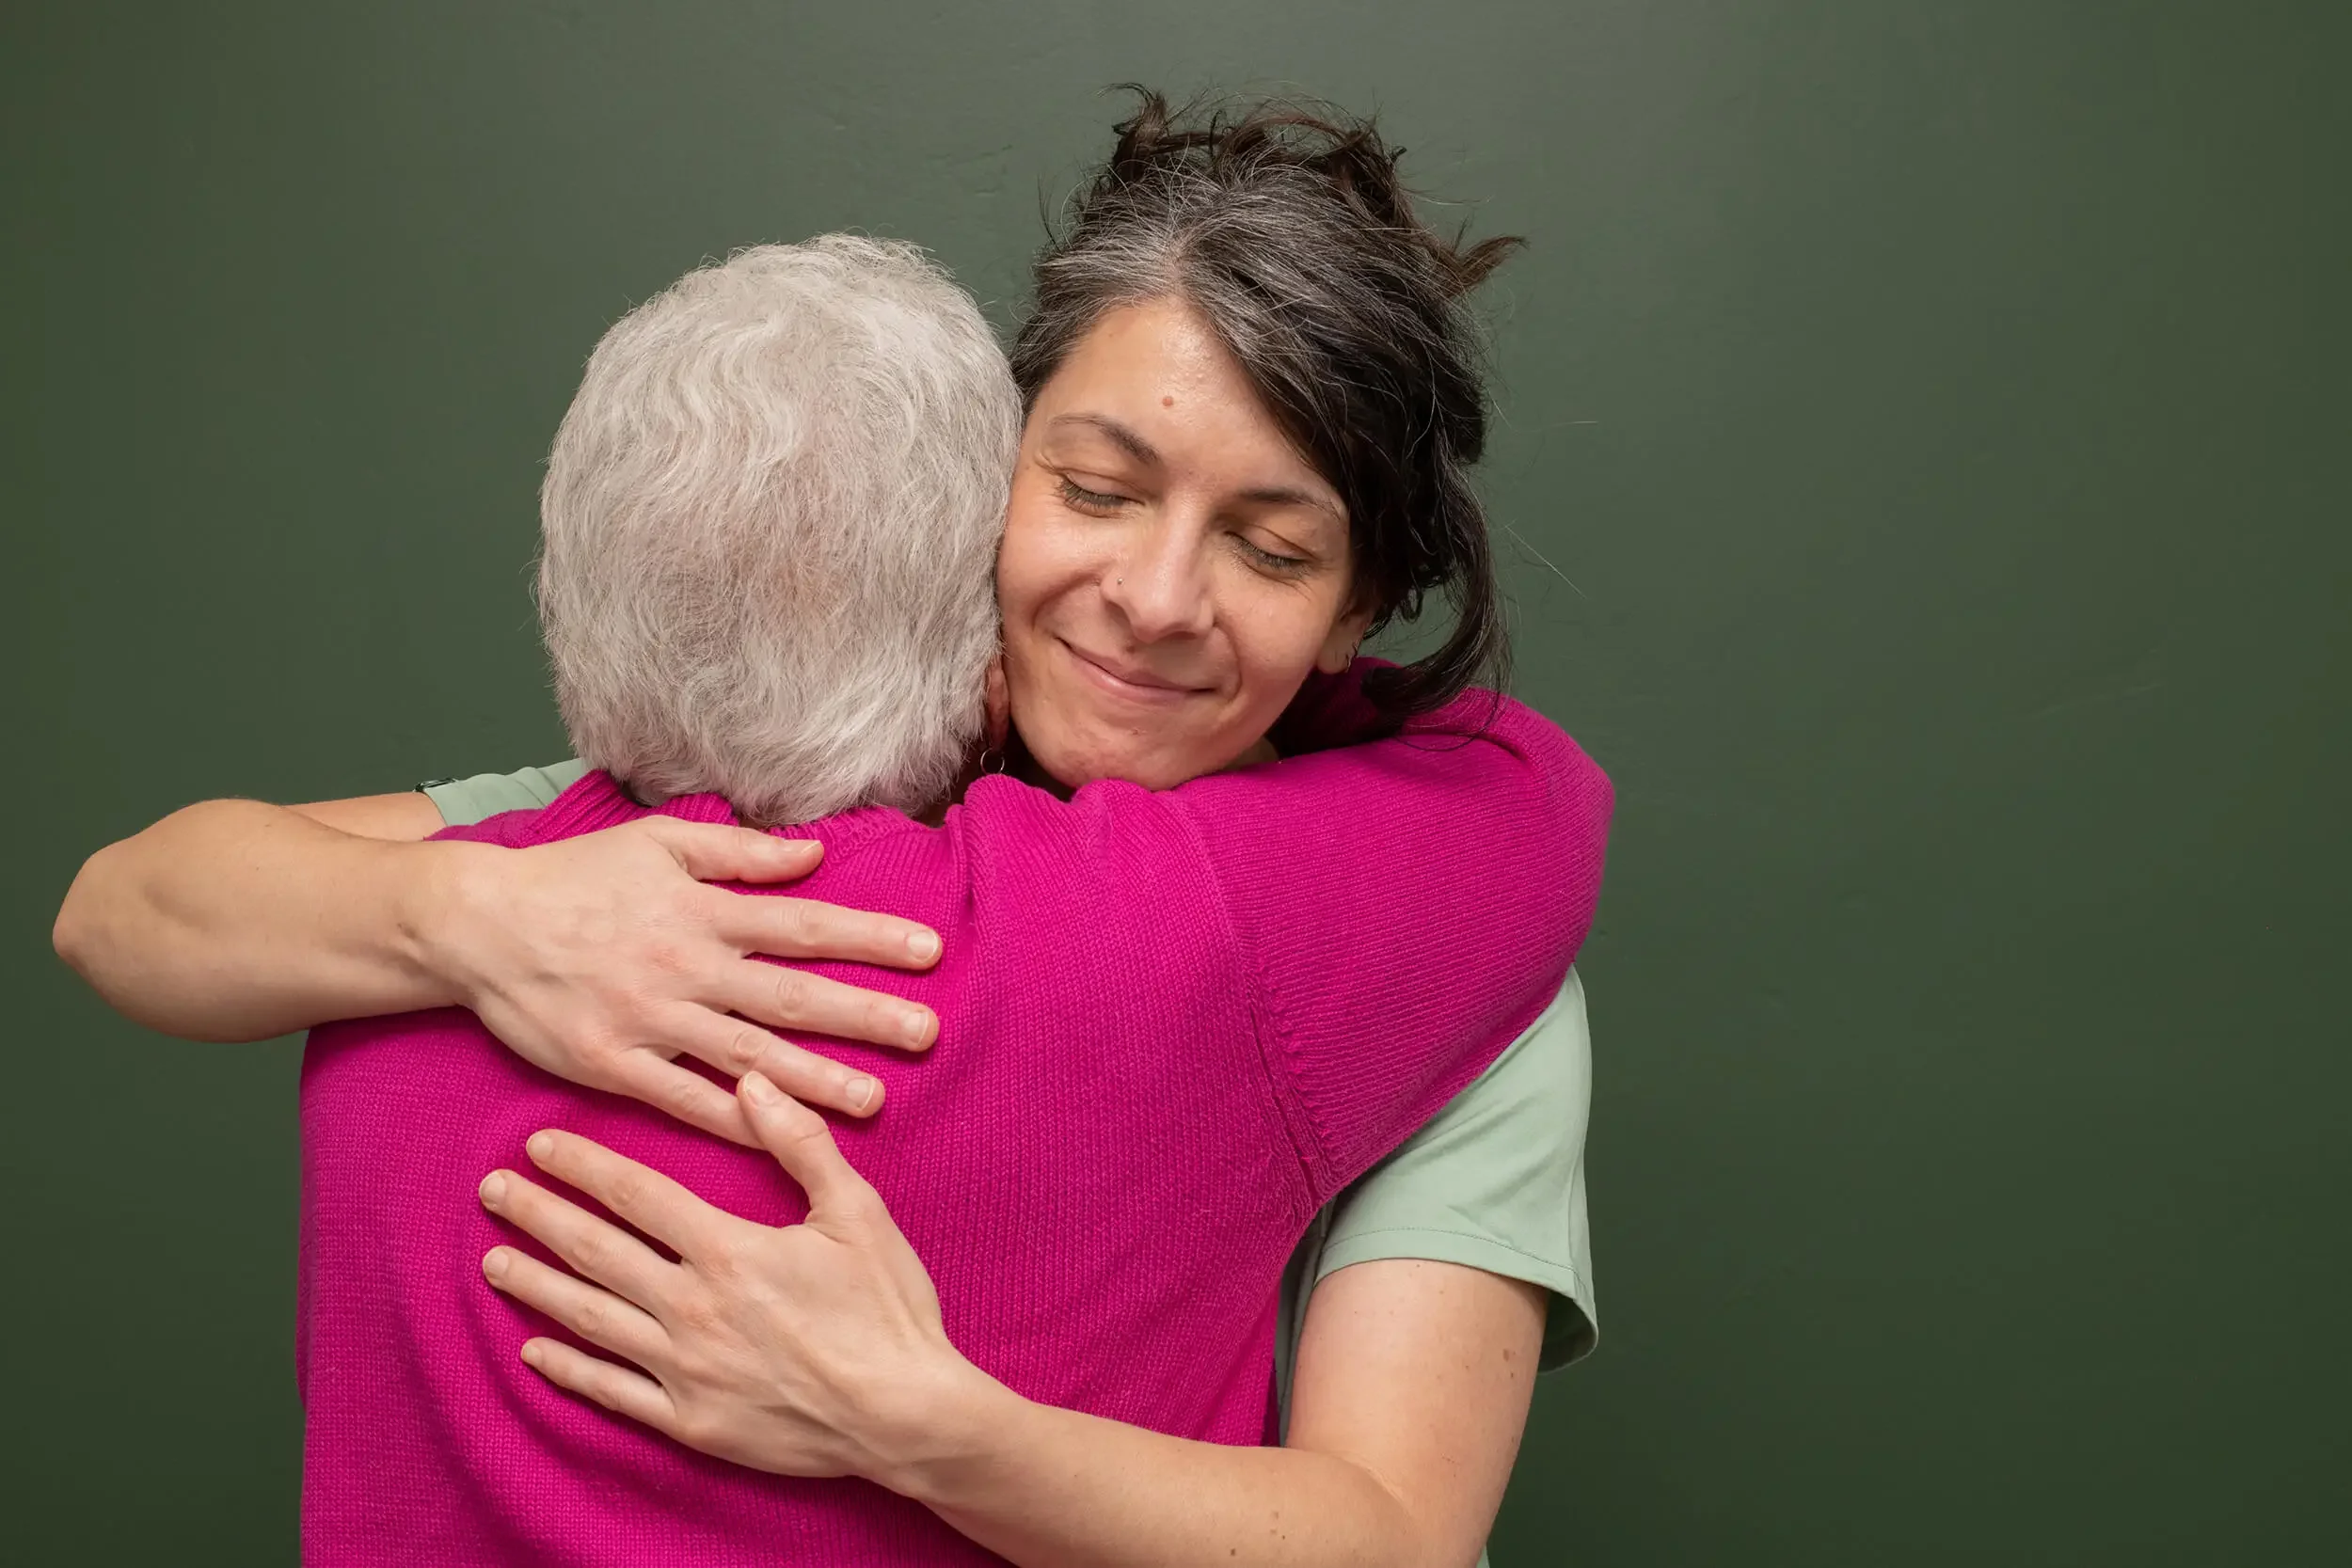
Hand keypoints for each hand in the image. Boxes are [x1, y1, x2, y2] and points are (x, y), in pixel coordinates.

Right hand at [428, 817, 943, 1142]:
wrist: (481, 925)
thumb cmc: (575, 878)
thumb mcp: (658, 842)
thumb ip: (739, 852)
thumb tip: (813, 856)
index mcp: (704, 910)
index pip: (806, 926)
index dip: (870, 940)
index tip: (929, 953)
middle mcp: (687, 966)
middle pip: (791, 997)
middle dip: (864, 1016)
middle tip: (928, 1034)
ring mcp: (651, 1021)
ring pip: (747, 1057)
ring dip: (814, 1080)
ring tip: (873, 1098)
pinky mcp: (615, 1065)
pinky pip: (685, 1100)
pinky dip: (734, 1121)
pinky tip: (780, 1138)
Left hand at [475, 1073, 989, 1482]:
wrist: (907, 1414)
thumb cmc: (887, 1310)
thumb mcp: (857, 1212)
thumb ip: (800, 1144)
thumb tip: (752, 1083)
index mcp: (728, 1250)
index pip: (637, 1195)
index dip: (585, 1166)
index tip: (540, 1145)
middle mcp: (692, 1307)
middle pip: (596, 1252)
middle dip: (539, 1216)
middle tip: (491, 1192)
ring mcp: (684, 1368)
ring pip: (591, 1318)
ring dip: (538, 1286)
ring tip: (493, 1262)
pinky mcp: (690, 1420)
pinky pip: (612, 1391)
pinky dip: (570, 1369)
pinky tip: (536, 1350)